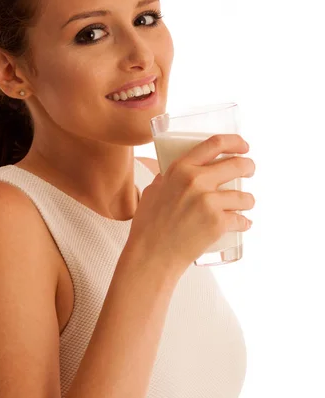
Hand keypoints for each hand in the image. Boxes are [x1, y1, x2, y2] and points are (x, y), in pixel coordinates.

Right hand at [127, 134, 255, 278]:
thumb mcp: (153, 192)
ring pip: (244, 195)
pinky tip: (242, 224)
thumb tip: (174, 174)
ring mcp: (208, 202)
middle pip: (236, 165)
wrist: (152, 256)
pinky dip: (244, 222)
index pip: (214, 144)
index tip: (243, 146)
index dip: (234, 142)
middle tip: (249, 170)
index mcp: (180, 169)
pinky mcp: (218, 223)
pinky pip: (241, 219)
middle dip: (248, 166)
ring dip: (248, 200)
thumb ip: (166, 179)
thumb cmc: (149, 226)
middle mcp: (196, 181)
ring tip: (245, 204)